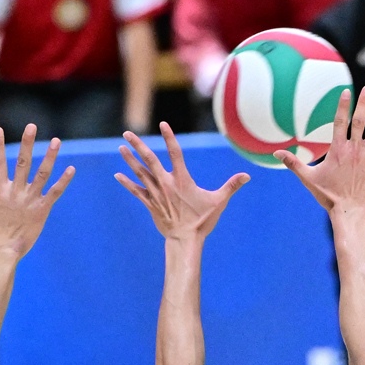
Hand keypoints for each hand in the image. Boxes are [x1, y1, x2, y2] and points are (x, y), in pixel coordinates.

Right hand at [0, 125, 73, 259]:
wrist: (3, 251)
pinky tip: (71, 169)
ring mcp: (30, 200)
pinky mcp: (42, 210)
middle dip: (26, 143)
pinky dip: (63, 181)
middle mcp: (15, 192)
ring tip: (56, 141)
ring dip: (49, 157)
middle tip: (31, 126)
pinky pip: (54, 192)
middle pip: (22, 163)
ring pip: (42, 174)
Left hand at [114, 122, 247, 242]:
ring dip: (130, 160)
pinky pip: (136, 191)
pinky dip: (127, 183)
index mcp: (182, 180)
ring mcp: (156, 194)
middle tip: (127, 133)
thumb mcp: (218, 202)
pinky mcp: (150, 204)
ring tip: (121, 148)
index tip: (163, 124)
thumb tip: (247, 176)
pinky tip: (117, 175)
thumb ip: (231, 186)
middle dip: (138, 146)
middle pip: (150, 160)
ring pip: (140, 173)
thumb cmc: (202, 221)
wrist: (185, 240)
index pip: (175, 153)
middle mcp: (166, 184)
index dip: (169, 137)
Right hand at [281, 86, 364, 212]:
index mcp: (337, 149)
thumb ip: (293, 163)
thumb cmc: (328, 194)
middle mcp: (354, 149)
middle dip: (364, 103)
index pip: (340, 121)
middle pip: (359, 121)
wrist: (348, 210)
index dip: (343, 105)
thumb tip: (276, 152)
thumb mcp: (308, 178)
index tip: (346, 91)